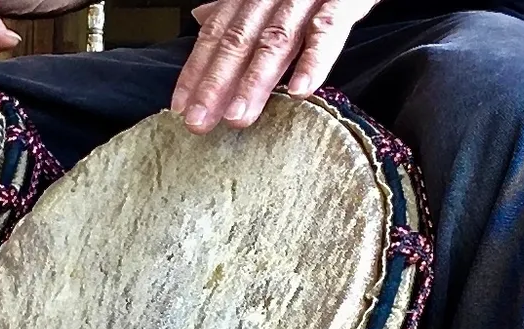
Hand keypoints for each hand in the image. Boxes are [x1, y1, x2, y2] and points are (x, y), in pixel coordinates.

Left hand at [172, 0, 373, 133]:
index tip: (181, 108)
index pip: (215, 34)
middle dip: (215, 84)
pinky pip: (326, 32)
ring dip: (254, 81)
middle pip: (238, 42)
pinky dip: (313, 61)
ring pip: (275, 41)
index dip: (196, 71)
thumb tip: (201, 18)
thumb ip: (237, 8)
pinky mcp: (342, 1)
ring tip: (238, 116)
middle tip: (199, 122)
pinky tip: (300, 91)